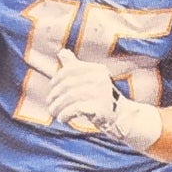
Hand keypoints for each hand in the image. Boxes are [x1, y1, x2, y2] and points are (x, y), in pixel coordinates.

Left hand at [44, 51, 163, 148]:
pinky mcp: (100, 108)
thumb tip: (62, 52)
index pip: (70, 70)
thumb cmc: (102, 98)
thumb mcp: (91, 79)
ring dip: (57, 106)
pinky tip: (62, 118)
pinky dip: (65, 114)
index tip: (52, 89)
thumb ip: (76, 67)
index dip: (57, 79)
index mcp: (98, 69)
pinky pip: (75, 109)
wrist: (122, 117)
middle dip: (55, 95)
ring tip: (53, 112)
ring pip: (69, 97)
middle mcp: (100, 79)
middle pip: (68, 85)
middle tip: (50, 104)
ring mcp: (101, 93)